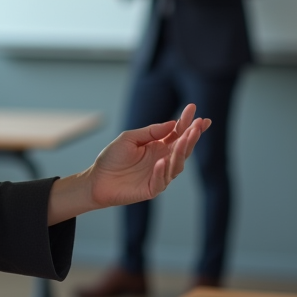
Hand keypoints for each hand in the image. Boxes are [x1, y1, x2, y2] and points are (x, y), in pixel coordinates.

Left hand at [87, 104, 208, 208]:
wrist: (97, 180)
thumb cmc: (112, 158)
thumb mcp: (129, 138)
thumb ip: (150, 132)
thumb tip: (172, 123)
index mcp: (158, 146)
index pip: (177, 133)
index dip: (187, 122)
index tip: (193, 108)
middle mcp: (163, 159)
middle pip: (183, 148)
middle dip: (192, 136)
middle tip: (198, 125)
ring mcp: (159, 175)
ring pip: (177, 164)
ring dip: (181, 152)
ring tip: (183, 140)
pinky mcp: (152, 188)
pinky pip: (160, 180)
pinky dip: (162, 171)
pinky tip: (162, 161)